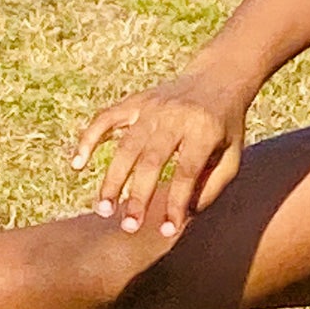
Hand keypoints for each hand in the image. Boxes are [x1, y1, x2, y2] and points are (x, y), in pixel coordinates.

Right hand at [71, 65, 251, 238]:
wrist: (218, 77)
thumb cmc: (225, 125)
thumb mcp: (232, 154)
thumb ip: (212, 185)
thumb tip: (184, 215)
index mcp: (205, 130)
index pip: (186, 172)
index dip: (175, 203)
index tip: (167, 231)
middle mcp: (176, 116)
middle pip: (151, 160)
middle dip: (138, 196)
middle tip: (128, 227)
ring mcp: (152, 106)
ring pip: (126, 145)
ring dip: (112, 180)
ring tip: (104, 210)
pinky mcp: (136, 101)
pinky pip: (106, 118)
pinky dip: (88, 140)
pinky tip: (77, 165)